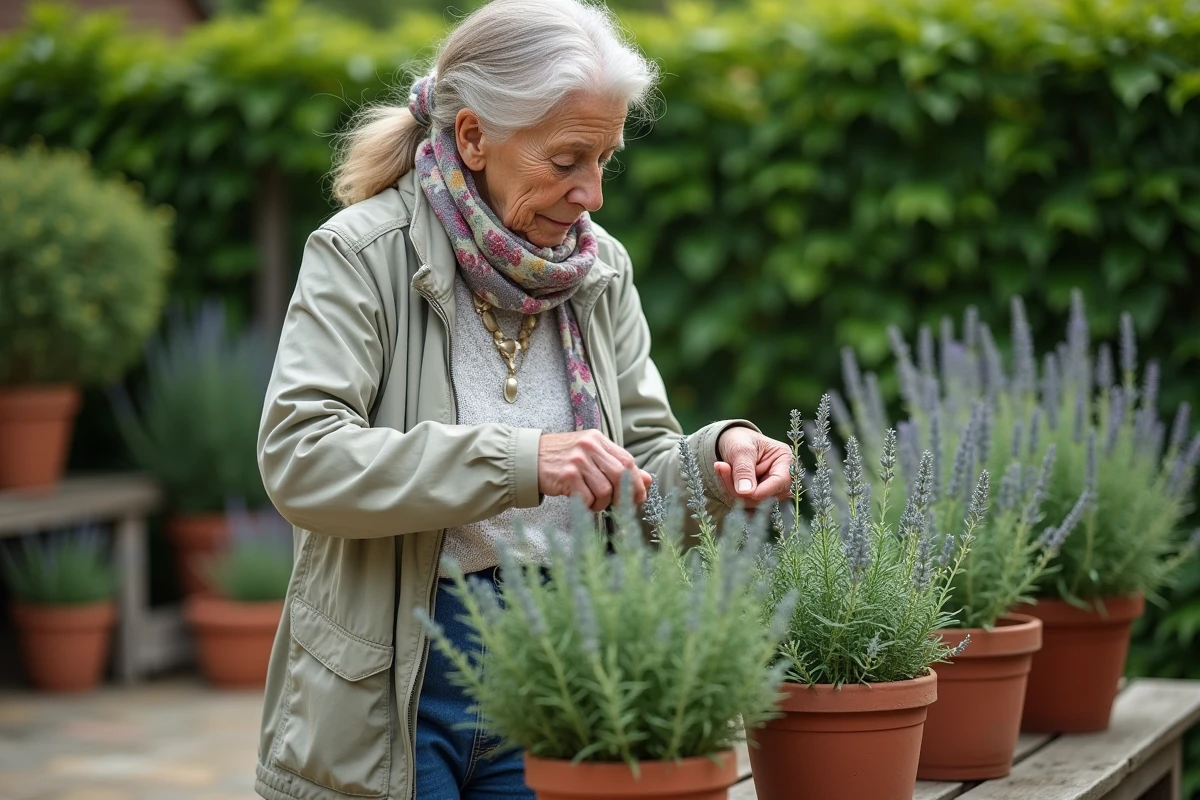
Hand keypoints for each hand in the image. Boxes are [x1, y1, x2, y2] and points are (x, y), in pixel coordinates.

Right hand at [537, 431, 653, 512]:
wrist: (526, 459)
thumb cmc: (561, 459)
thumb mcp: (590, 455)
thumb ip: (617, 465)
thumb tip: (648, 480)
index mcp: (597, 439)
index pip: (628, 461)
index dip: (637, 482)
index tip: (638, 497)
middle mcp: (589, 446)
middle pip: (620, 475)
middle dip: (623, 495)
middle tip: (618, 505)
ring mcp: (577, 460)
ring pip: (605, 490)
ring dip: (602, 503)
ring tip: (592, 502)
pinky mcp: (567, 475)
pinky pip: (587, 498)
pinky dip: (587, 505)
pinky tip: (580, 501)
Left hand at [714, 426, 791, 506]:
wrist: (731, 441)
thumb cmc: (740, 439)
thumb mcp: (741, 449)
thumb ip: (744, 469)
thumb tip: (746, 492)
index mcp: (784, 459)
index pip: (782, 481)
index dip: (766, 490)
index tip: (748, 492)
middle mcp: (781, 477)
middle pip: (768, 496)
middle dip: (742, 488)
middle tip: (723, 468)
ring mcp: (770, 489)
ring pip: (754, 502)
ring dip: (732, 488)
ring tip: (722, 467)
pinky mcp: (757, 497)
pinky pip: (744, 502)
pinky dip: (730, 490)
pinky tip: (723, 474)